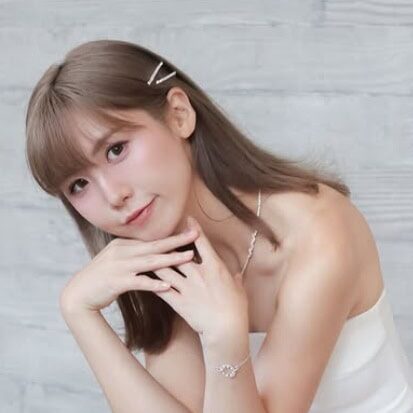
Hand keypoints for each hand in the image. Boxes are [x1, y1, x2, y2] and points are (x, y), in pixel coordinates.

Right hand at [59, 229, 198, 313]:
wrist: (78, 294)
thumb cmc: (100, 278)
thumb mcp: (115, 260)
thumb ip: (132, 254)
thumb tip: (151, 250)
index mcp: (123, 245)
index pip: (151, 240)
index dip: (171, 237)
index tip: (189, 232)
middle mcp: (122, 252)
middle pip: (154, 245)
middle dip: (176, 240)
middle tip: (195, 234)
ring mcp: (119, 266)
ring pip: (150, 262)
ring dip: (171, 259)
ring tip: (189, 257)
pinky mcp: (116, 282)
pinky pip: (139, 282)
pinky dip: (154, 284)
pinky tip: (168, 286)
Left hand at [152, 216, 248, 338]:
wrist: (226, 329)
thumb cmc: (236, 309)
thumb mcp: (239, 290)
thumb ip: (235, 279)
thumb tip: (236, 274)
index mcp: (215, 267)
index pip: (202, 243)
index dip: (194, 229)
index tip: (188, 220)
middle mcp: (198, 273)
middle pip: (178, 253)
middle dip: (169, 245)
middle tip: (161, 238)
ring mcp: (187, 287)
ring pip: (165, 269)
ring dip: (156, 262)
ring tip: (147, 255)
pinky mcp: (179, 302)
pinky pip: (162, 290)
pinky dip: (153, 283)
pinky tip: (144, 278)